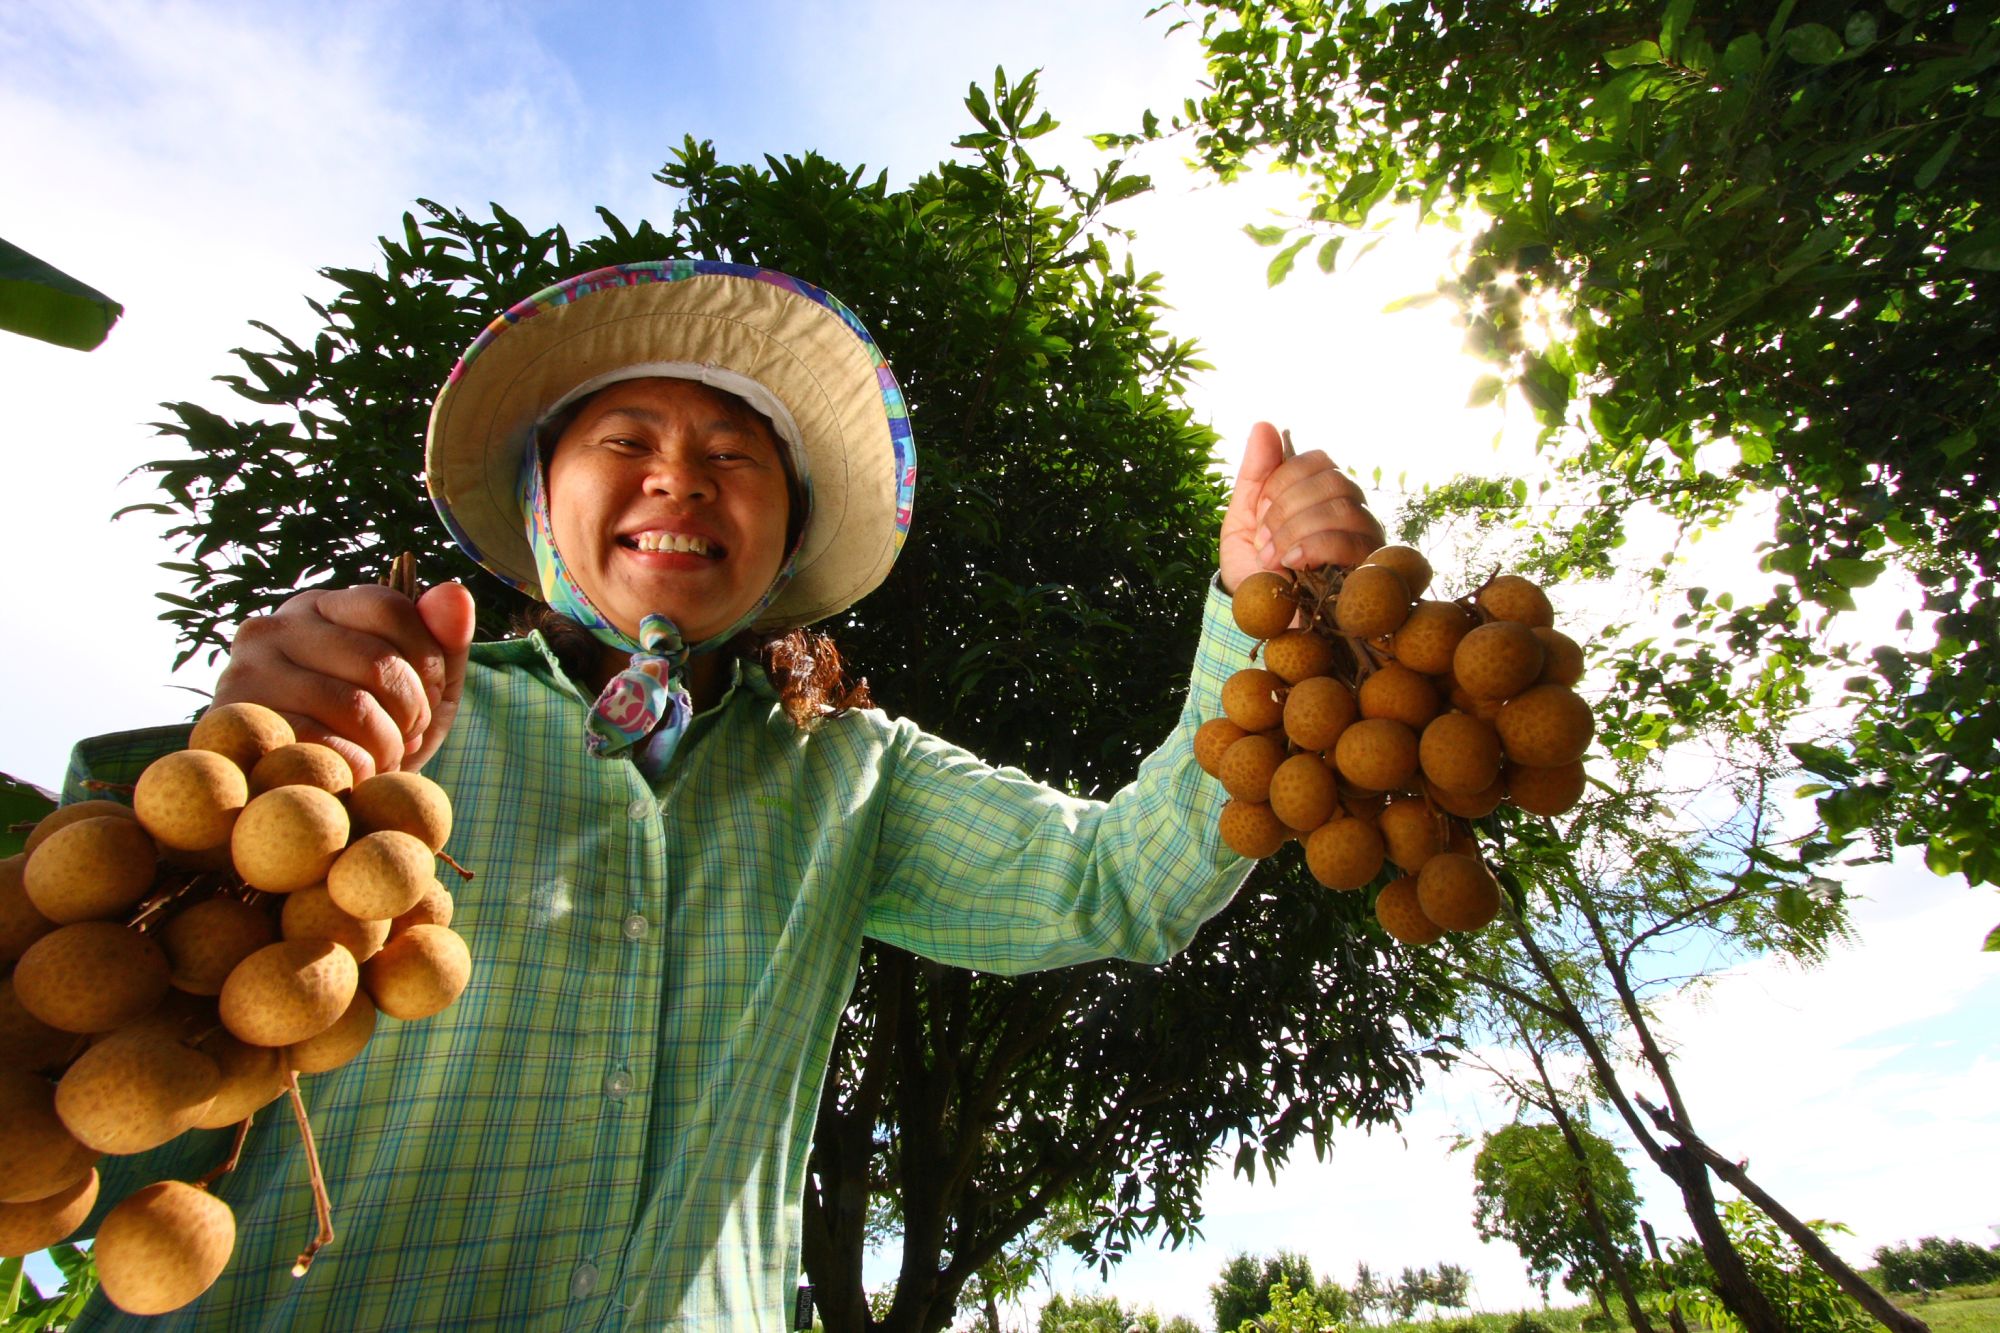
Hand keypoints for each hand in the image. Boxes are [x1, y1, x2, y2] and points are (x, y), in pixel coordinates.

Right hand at [213, 583, 477, 780]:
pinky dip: (359, 769)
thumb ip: (443, 640)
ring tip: (385, 757)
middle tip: (408, 737)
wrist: (306, 799)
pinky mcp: (238, 727)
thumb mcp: (421, 686)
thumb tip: (456, 593)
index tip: (429, 696)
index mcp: (319, 607)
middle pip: (378, 661)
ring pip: (353, 706)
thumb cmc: (371, 731)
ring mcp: (247, 674)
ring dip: (388, 746)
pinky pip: (323, 747)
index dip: (428, 660)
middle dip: (412, 711)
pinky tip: (356, 775)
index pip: (391, 607)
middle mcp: (274, 627)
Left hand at [1218, 422, 1385, 594]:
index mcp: (1320, 493)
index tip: (1259, 514)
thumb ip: (1254, 474)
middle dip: (1286, 509)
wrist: (1262, 621)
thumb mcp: (1242, 520)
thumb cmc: (1254, 571)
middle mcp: (1350, 509)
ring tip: (1274, 558)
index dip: (1282, 482)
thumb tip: (1264, 424)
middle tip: (1263, 542)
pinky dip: (1315, 547)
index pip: (1317, 461)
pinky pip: (1351, 540)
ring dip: (1296, 530)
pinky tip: (1294, 564)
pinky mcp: (1372, 569)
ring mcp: (1366, 538)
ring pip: (1342, 507)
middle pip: (1333, 480)